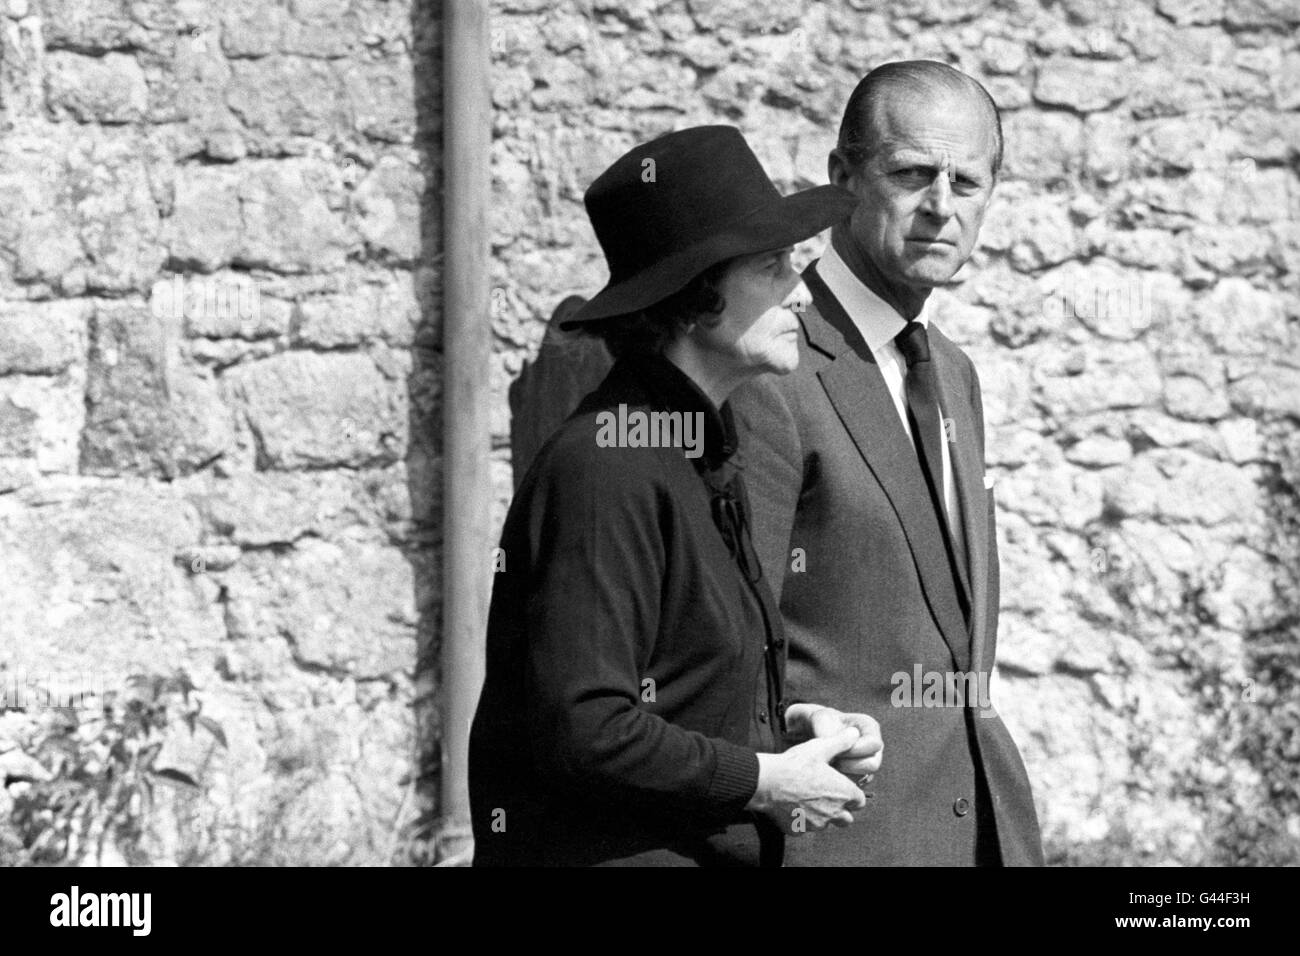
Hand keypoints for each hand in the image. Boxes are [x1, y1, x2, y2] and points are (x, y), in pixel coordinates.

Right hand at [746, 727, 868, 834]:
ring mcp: (816, 824)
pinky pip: (804, 828)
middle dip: (841, 810)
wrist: (767, 782)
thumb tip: (855, 733)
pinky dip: (801, 820)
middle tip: (827, 796)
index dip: (852, 794)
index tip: (841, 787)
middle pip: (847, 819)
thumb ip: (841, 742)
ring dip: (821, 815)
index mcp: (843, 793)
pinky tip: (793, 805)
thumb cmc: (794, 765)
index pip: (860, 801)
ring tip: (807, 799)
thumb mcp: (820, 747)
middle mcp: (833, 812)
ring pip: (825, 824)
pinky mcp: (799, 830)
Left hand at [785, 703, 882, 778]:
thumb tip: (837, 754)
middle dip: (849, 765)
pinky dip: (844, 783)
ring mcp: (871, 760)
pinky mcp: (864, 774)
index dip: (855, 749)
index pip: (873, 744)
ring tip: (830, 765)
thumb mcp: (822, 721)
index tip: (837, 750)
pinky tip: (831, 773)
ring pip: (866, 777)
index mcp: (870, 727)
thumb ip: (830, 735)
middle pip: (873, 764)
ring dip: (846, 775)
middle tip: (832, 760)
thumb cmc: (821, 724)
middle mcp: (875, 746)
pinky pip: (859, 785)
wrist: (819, 732)